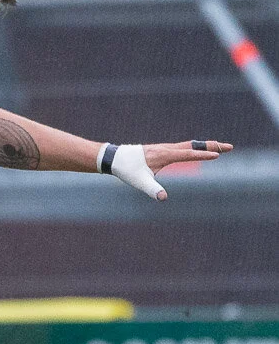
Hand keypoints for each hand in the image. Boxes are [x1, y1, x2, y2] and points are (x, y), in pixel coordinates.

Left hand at [114, 140, 233, 200]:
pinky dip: (194, 147)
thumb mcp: (139, 182)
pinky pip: (182, 147)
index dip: (203, 155)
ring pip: (189, 145)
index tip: (218, 155)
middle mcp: (167, 148)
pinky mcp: (162, 150)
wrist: (115, 158)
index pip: (188, 154)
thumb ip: (152, 190)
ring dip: (205, 145)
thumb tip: (163, 199)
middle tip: (230, 147)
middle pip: (193, 145)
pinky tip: (198, 149)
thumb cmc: (127, 170)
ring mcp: (165, 148)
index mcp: (164, 155)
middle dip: (212, 146)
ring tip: (220, 148)